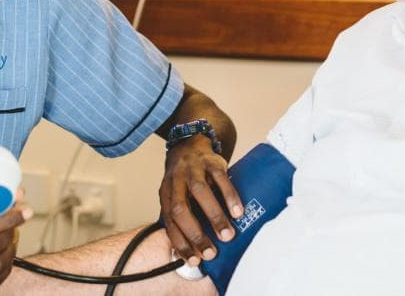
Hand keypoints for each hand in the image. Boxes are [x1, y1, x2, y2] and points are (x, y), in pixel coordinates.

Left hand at [159, 135, 243, 266]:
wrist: (189, 144)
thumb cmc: (184, 179)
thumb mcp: (176, 195)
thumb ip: (183, 218)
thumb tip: (194, 251)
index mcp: (166, 194)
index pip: (169, 222)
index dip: (180, 242)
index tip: (194, 260)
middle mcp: (176, 181)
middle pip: (181, 209)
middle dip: (196, 234)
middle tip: (211, 252)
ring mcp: (192, 169)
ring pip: (200, 192)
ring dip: (214, 216)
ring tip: (228, 235)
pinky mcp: (210, 161)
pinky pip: (219, 178)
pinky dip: (229, 196)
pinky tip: (238, 212)